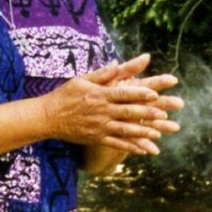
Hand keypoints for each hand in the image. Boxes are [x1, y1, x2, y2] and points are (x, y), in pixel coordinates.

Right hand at [42, 54, 181, 154]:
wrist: (47, 116)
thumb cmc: (65, 94)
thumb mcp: (82, 79)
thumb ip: (103, 74)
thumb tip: (118, 62)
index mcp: (100, 94)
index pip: (123, 93)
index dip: (140, 93)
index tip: (155, 94)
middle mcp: (101, 110)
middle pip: (127, 112)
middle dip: (146, 113)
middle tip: (164, 114)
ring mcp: (99, 126)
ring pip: (124, 130)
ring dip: (142, 132)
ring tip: (157, 134)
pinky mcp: (96, 138)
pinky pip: (115, 143)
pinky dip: (130, 147)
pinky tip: (143, 149)